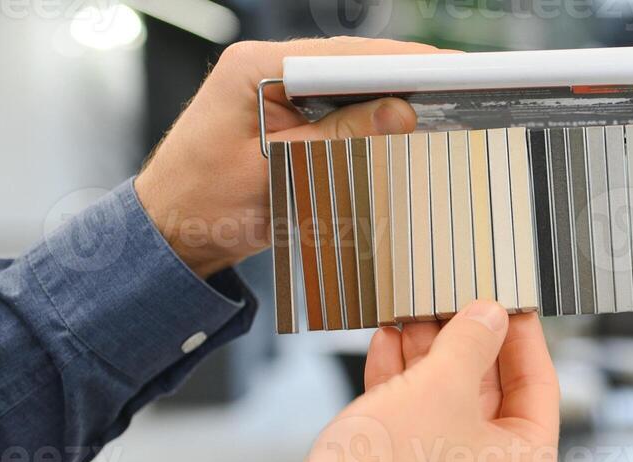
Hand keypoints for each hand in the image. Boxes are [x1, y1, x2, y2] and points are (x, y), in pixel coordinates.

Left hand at [133, 37, 442, 278]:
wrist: (171, 234)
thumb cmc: (204, 206)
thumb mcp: (278, 173)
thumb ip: (339, 139)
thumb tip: (398, 112)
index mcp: (255, 67)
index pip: (344, 56)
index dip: (401, 62)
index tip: (446, 69)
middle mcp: (266, 68)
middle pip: (352, 64)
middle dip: (405, 76)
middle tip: (461, 87)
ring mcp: (276, 90)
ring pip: (350, 85)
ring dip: (391, 97)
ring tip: (442, 106)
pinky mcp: (286, 116)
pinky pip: (338, 107)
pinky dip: (370, 118)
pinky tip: (400, 127)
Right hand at [304, 302, 560, 461]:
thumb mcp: (441, 386)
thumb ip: (472, 343)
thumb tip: (490, 317)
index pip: (538, 384)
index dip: (521, 335)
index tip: (508, 300)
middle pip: (491, 393)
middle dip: (464, 342)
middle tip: (451, 299)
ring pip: (449, 405)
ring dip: (428, 358)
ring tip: (412, 314)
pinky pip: (418, 424)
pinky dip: (403, 386)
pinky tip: (386, 345)